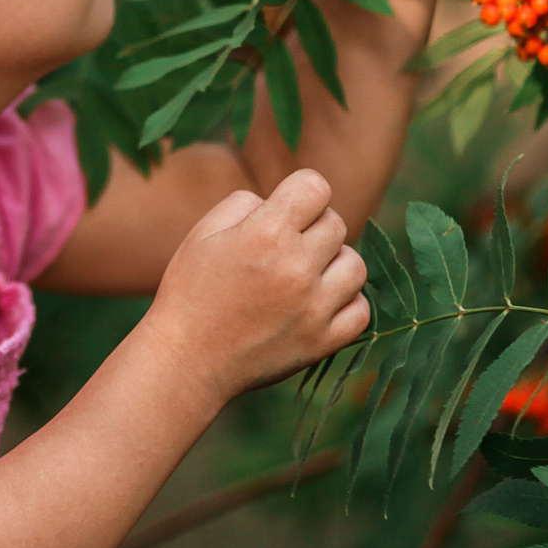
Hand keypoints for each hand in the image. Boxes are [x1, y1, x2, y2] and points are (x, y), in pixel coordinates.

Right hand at [142, 169, 369, 399]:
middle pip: (336, 224)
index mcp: (267, 235)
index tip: (286, 209)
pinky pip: (361, 310)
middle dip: (312, 228)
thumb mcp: (203, 233)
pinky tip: (319, 302)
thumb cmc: (189, 292)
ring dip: (334, 263)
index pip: (316, 186)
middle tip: (283, 248)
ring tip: (305, 275)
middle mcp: (297, 268)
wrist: (185, 361)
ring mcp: (314, 308)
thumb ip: (246, 203)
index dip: (300, 192)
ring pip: (355, 265)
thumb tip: (285, 204)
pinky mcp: (322, 343)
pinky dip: (346, 302)